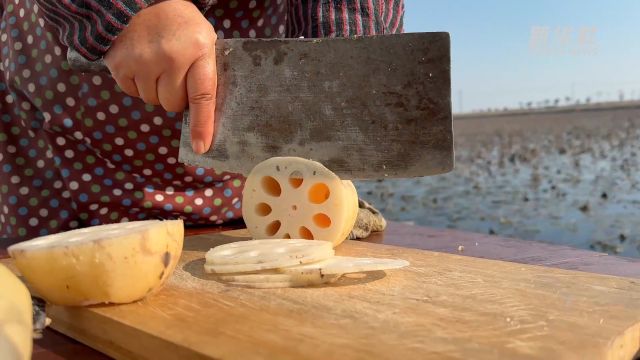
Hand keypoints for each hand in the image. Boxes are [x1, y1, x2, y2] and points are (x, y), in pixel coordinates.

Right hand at [104, 0, 216, 153]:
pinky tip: (142, 63)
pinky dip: (139, 83)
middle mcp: (171, 57)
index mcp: (198, 50)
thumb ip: (204, 73)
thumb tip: (204, 115)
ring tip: (157, 63)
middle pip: (174, 104)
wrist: (139, 1)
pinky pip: (134, 94)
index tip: (202, 147)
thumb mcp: (203, 41)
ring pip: (154, 101)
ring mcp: (143, 61)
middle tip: (175, 72)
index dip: (202, 124)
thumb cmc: (179, 25)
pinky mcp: (121, 65)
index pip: (202, 96)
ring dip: (156, 89)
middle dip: (176, 95)